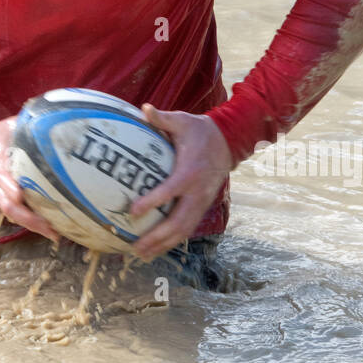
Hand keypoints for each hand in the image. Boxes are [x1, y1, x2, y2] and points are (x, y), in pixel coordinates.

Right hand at [0, 117, 61, 242]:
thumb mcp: (9, 127)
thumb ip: (29, 126)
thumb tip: (54, 118)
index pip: (6, 185)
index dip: (20, 196)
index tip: (39, 203)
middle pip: (10, 208)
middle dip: (31, 221)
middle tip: (53, 231)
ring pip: (12, 214)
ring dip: (32, 225)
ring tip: (55, 233)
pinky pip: (13, 212)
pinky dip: (28, 220)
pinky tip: (47, 225)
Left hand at [130, 105, 232, 259]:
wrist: (228, 142)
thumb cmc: (200, 131)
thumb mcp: (183, 120)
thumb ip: (163, 118)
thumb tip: (145, 108)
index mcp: (190, 172)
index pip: (170, 190)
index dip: (152, 201)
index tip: (133, 210)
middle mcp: (198, 192)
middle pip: (178, 221)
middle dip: (157, 237)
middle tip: (135, 246)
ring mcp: (202, 202)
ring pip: (183, 230)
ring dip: (163, 244)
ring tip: (141, 255)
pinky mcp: (202, 207)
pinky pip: (187, 228)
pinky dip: (172, 240)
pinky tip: (156, 248)